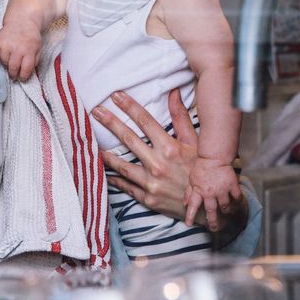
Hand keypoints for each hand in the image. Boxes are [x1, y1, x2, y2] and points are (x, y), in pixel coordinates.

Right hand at [0, 21, 41, 80]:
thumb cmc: (31, 37)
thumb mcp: (38, 48)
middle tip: (14, 76)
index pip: (25, 69)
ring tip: (11, 59)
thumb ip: (34, 61)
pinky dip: (2, 56)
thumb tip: (27, 73)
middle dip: (14, 74)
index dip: (23, 77)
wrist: (21, 21)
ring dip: (8, 64)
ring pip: (4, 63)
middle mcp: (16, 48)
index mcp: (29, 51)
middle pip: (13, 68)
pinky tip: (7, 52)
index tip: (22, 78)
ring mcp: (6, 45)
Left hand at [94, 89, 247, 238]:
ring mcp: (151, 184)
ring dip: (106, 153)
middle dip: (111, 123)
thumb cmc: (202, 172)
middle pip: (129, 139)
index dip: (129, 106)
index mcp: (170, 148)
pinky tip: (105, 172)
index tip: (116, 95)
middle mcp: (158, 165)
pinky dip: (115, 179)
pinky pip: (126, 186)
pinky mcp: (148, 199)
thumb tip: (174, 93)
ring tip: (92, 144)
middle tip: (96, 111)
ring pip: (121, 165)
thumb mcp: (195, 143)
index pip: (145, 121)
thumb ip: (181, 118)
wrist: (207, 207)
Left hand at [184, 158, 241, 232]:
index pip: (193, 206)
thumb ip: (189, 192)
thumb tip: (184, 204)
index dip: (190, 216)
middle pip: (211, 211)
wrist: (214, 156)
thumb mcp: (192, 179)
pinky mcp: (232, 185)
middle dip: (212, 222)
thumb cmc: (201, 167)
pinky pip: (237, 196)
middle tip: (214, 229)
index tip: (188, 225)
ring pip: (225, 206)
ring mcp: (222, 190)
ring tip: (226, 213)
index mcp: (199, 191)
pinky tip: (237, 202)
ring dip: (226, 211)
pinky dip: (238, 200)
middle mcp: (210, 193)